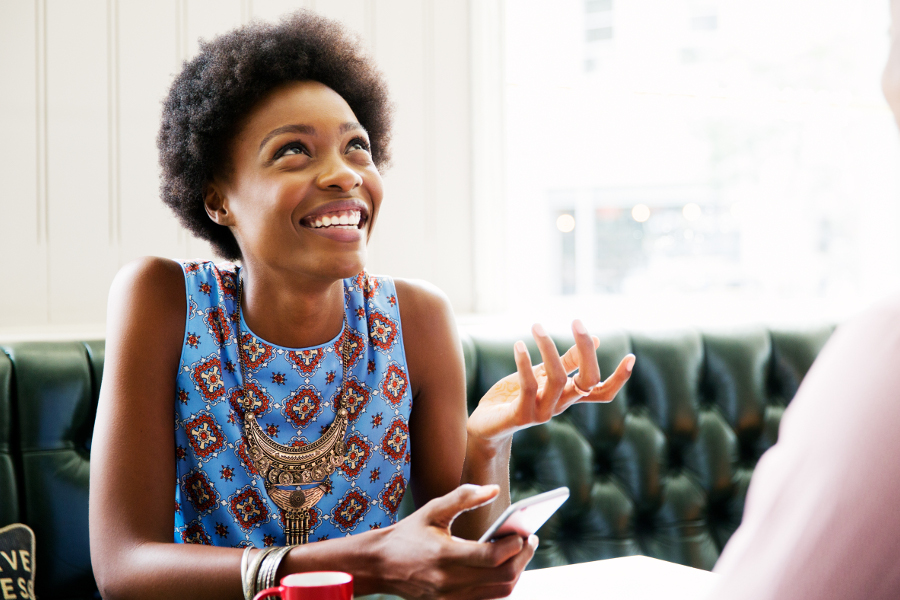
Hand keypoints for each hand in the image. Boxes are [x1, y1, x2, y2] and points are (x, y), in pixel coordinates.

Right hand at [377, 484, 536, 599]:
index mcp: (444, 555)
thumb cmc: (408, 534)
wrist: (380, 565)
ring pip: (498, 592)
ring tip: (520, 552)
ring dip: (515, 572)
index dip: (514, 546)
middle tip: (530, 540)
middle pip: (502, 577)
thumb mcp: (433, 510)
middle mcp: (448, 581)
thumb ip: (464, 497)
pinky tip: (503, 565)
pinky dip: (499, 584)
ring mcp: (449, 598)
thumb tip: (494, 489)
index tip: (524, 532)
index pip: (491, 557)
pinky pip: (486, 599)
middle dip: (523, 559)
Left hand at [468, 320, 634, 443]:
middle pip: (586, 380)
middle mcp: (560, 405)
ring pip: (558, 379)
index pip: (601, 391)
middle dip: (585, 350)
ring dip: (548, 349)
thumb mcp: (541, 375)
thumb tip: (597, 340)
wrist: (484, 427)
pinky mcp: (521, 415)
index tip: (631, 357)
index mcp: (567, 396)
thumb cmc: (513, 398)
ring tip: (537, 326)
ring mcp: (542, 412)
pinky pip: (529, 387)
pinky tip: (519, 346)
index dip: (618, 379)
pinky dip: (524, 363)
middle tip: (577, 322)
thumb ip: (566, 361)